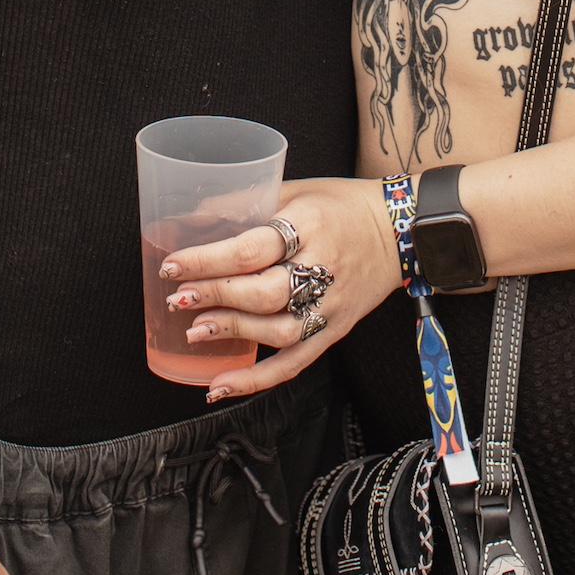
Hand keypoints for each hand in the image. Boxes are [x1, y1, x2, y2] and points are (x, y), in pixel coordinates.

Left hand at [161, 178, 400, 400]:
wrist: (401, 230)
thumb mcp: (295, 189)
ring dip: (232, 334)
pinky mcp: (335, 331)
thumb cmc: (342, 204)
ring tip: (194, 332)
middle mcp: (322, 268)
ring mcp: (330, 305)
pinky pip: (294, 362)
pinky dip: (256, 381)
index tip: (173, 264)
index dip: (208, 259)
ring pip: (277, 331)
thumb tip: (190, 219)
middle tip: (179, 298)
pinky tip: (221, 385)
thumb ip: (246, 203)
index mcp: (309, 225)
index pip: (251, 248)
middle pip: (262, 292)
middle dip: (215, 297)